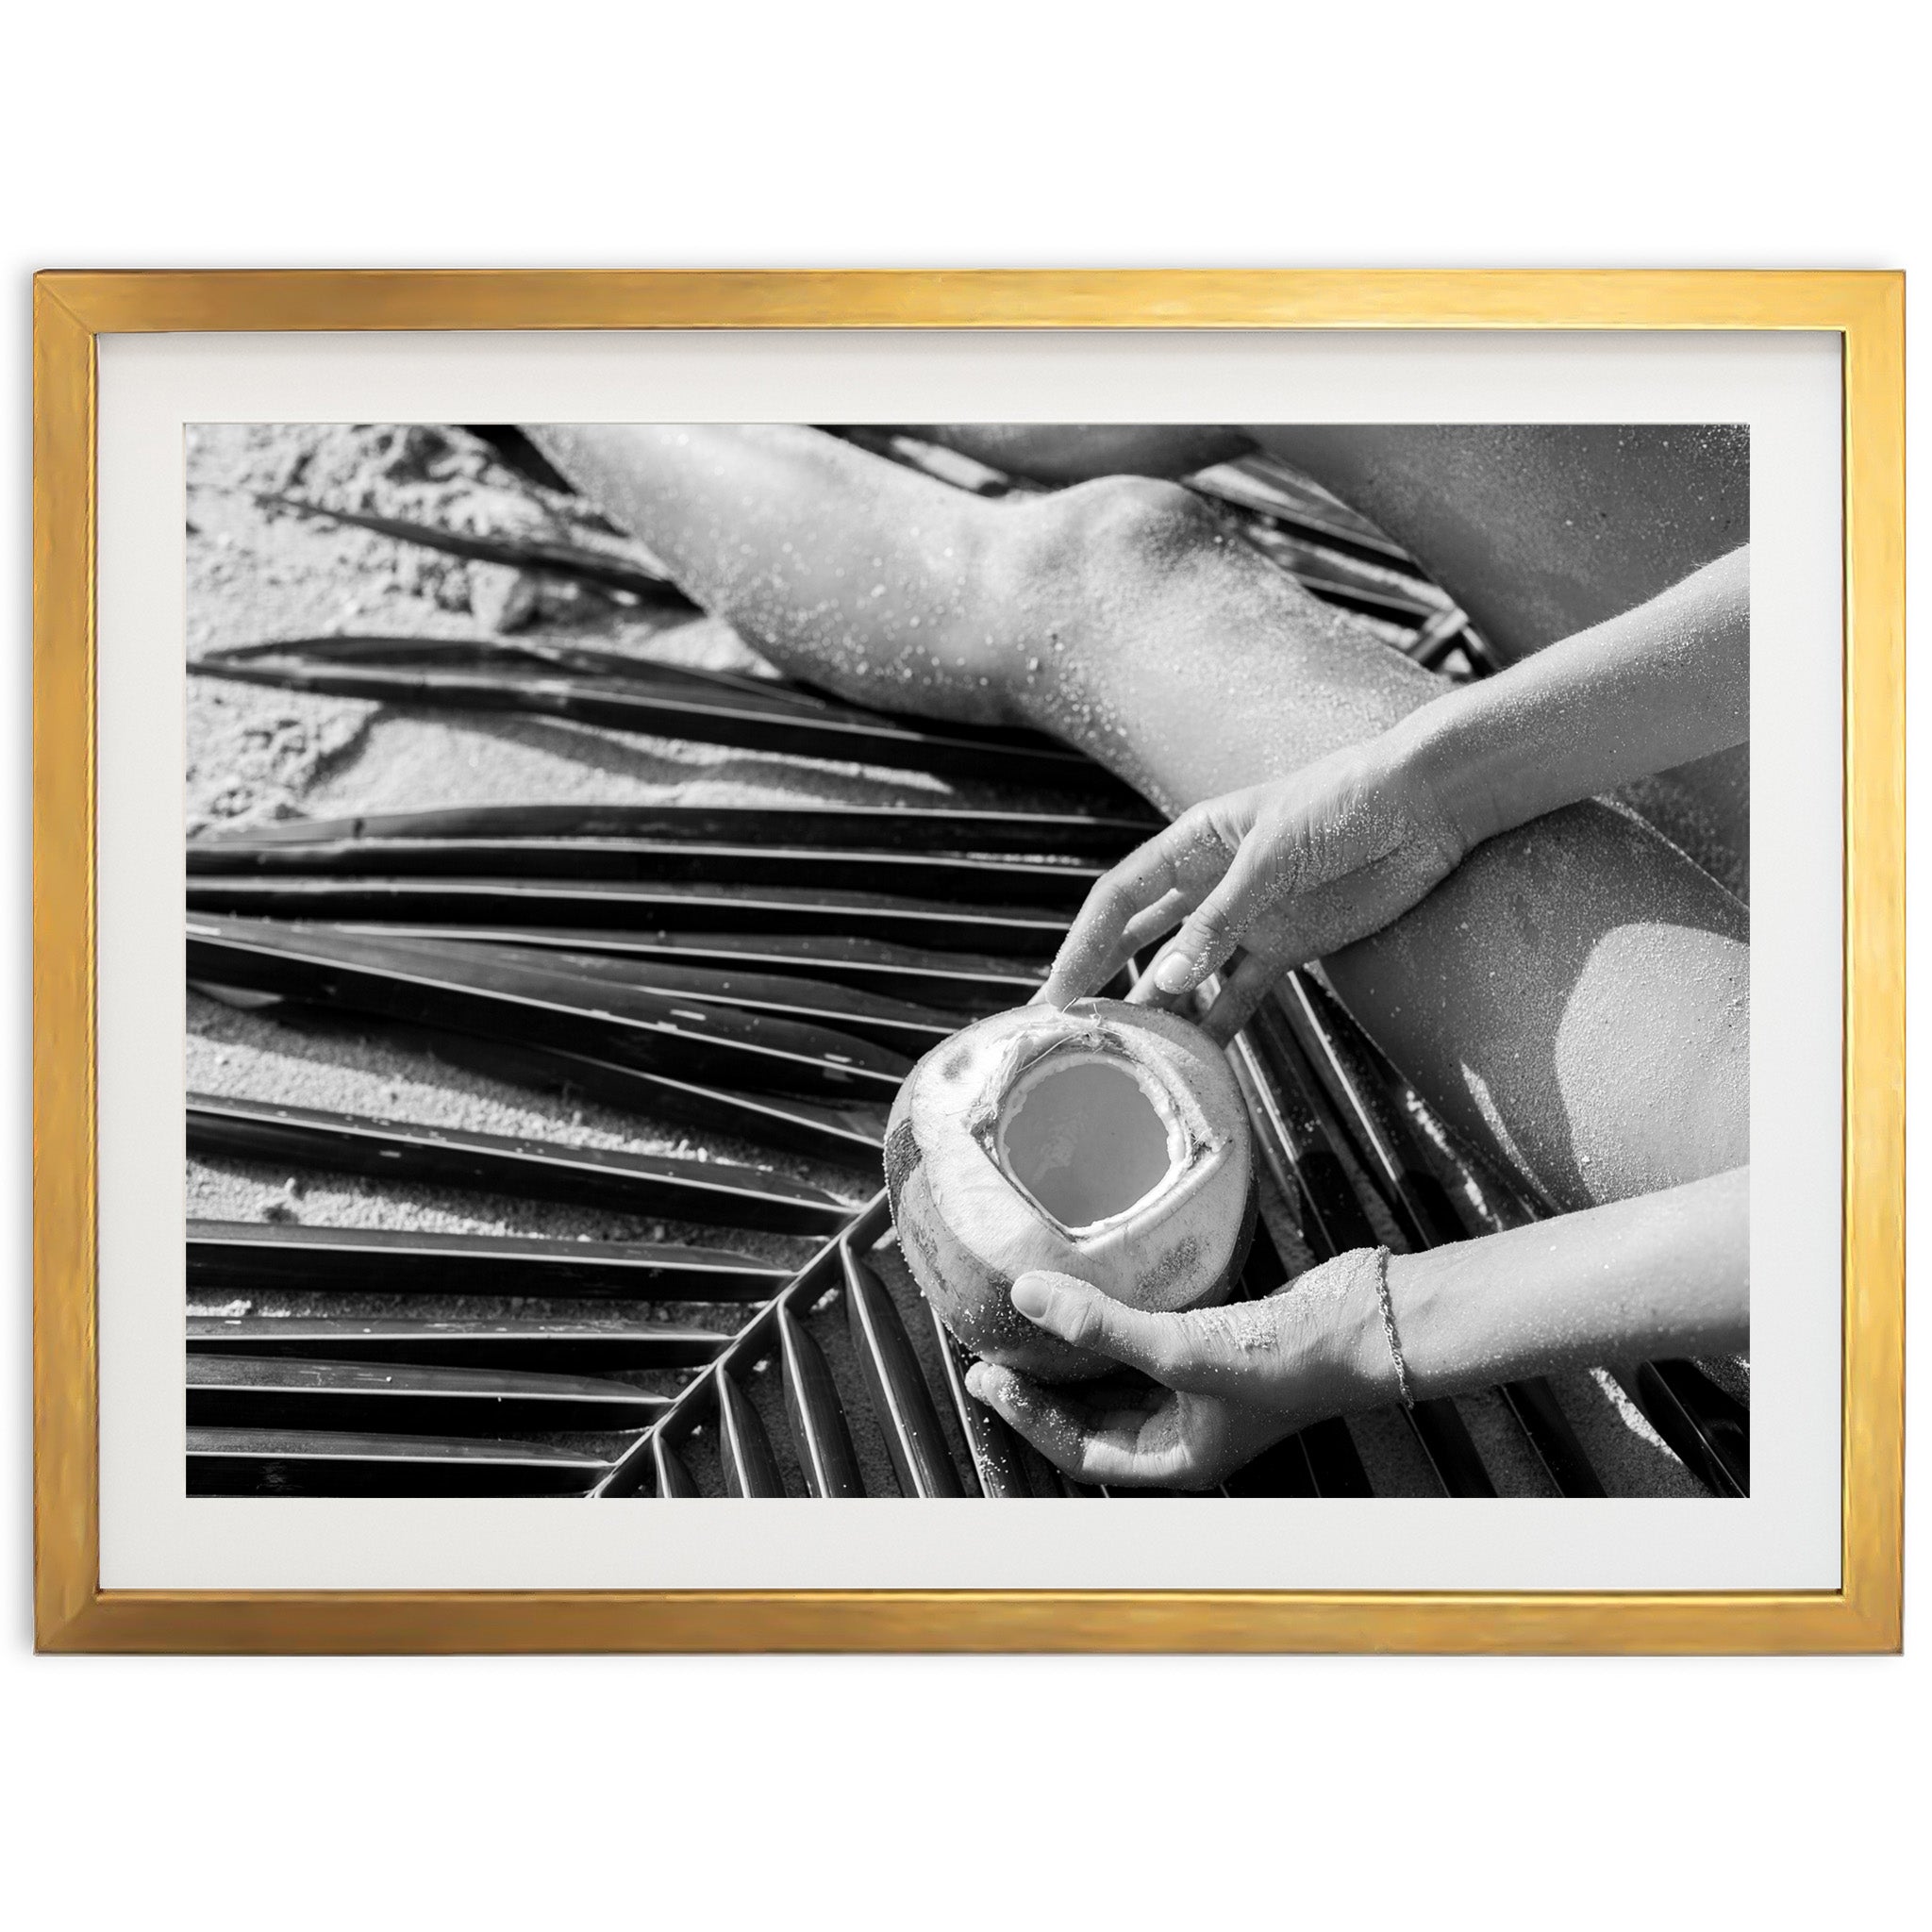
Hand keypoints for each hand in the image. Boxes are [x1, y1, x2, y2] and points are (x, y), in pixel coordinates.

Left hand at [963, 1264, 1382, 1488]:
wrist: (1369, 1321)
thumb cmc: (1291, 1361)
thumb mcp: (1182, 1349)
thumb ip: (1102, 1324)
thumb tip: (1027, 1296)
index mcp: (1176, 1458)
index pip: (1079, 1450)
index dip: (1029, 1419)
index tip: (990, 1379)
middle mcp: (1182, 1430)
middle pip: (1090, 1419)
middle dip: (1039, 1391)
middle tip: (991, 1354)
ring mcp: (1198, 1388)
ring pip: (1114, 1382)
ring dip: (1071, 1359)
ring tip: (1026, 1326)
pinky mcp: (1211, 1344)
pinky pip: (1143, 1345)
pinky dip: (1110, 1329)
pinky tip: (1087, 1299)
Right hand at [1042, 727, 1467, 1040]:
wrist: (1426, 806)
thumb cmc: (1343, 804)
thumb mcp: (1272, 857)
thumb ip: (1219, 921)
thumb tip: (1168, 981)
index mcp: (1192, 843)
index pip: (1119, 900)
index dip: (1083, 947)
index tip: (1057, 995)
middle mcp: (1209, 883)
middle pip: (1139, 938)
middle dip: (1102, 982)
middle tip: (1069, 1033)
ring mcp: (1248, 918)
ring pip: (1186, 972)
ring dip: (1158, 1010)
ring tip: (1128, 1055)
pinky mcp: (1289, 946)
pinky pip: (1240, 994)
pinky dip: (1218, 1025)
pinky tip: (1195, 1059)